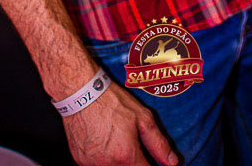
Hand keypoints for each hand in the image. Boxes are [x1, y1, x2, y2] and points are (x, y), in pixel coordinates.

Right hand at [64, 82, 178, 165]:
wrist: (80, 92)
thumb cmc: (111, 101)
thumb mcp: (141, 117)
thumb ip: (158, 143)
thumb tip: (172, 162)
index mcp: (126, 156)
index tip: (149, 161)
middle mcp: (108, 165)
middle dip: (132, 162)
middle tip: (129, 143)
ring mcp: (92, 165)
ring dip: (117, 161)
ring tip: (113, 139)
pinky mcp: (80, 161)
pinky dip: (102, 158)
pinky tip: (102, 141)